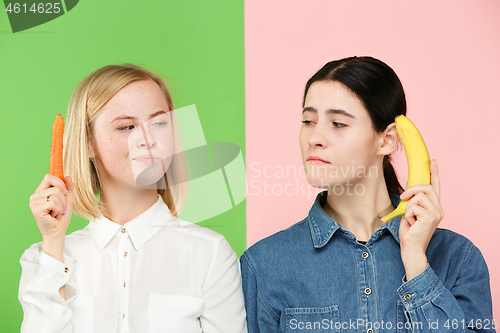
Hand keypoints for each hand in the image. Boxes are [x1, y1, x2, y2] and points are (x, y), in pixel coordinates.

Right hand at [29, 174, 73, 260]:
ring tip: (56, 212)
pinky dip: (59, 210)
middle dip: (63, 198)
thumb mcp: (67, 199)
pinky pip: (54, 203)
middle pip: (56, 187)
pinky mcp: (36, 209)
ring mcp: (34, 203)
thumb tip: (68, 177)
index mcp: (41, 192)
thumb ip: (68, 188)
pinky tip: (54, 216)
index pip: (48, 177)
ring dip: (61, 205)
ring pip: (56, 194)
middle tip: (59, 208)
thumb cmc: (61, 216)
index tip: (65, 191)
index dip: (59, 182)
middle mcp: (35, 196)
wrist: (58, 231)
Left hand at [399, 159, 443, 279]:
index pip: (436, 186)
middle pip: (426, 187)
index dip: (434, 173)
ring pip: (418, 195)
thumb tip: (409, 189)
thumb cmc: (409, 232)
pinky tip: (411, 223)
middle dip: (411, 189)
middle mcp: (439, 208)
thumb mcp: (410, 212)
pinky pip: (414, 205)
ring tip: (409, 217)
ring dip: (408, 205)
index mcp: (435, 207)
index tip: (432, 161)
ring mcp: (437, 213)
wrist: (411, 248)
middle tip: (403, 197)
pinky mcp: (431, 217)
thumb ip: (413, 201)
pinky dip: (408, 213)